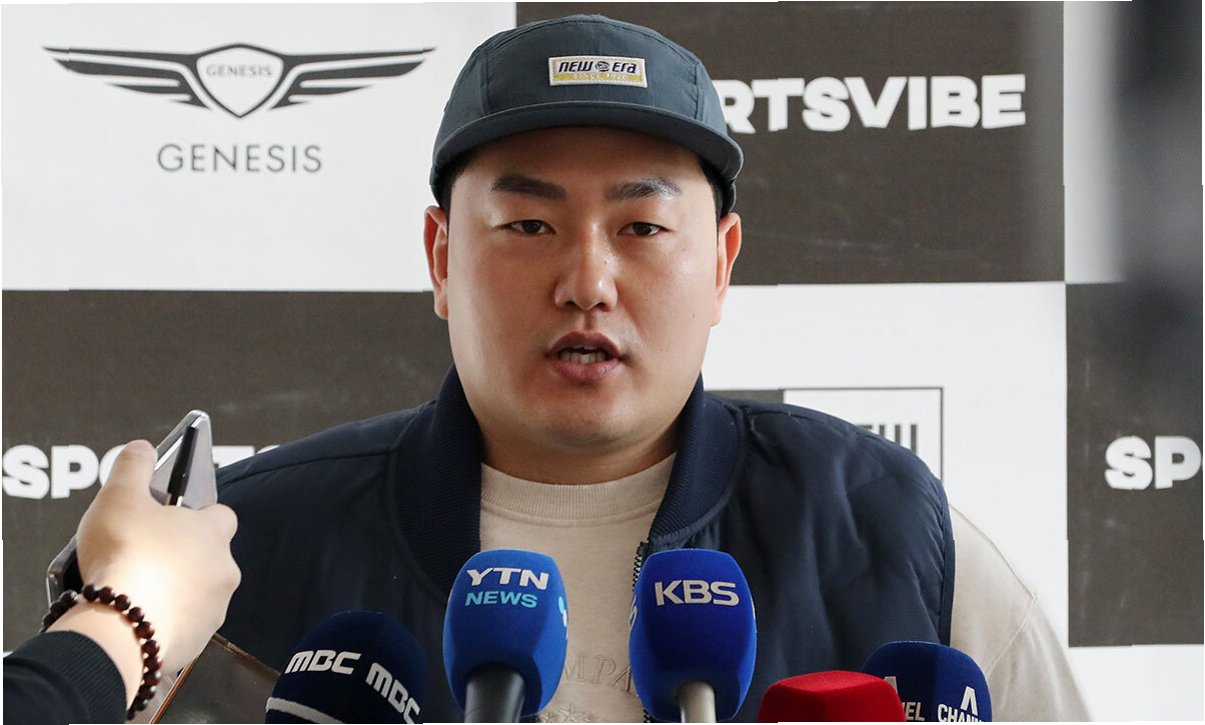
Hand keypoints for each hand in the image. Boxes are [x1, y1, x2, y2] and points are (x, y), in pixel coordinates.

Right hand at [65, 440, 239, 673]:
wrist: (121, 626)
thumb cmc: (124, 555)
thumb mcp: (120, 496)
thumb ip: (133, 466)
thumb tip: (143, 448)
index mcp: (214, 532)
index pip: (220, 515)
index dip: (196, 516)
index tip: (170, 520)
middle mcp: (225, 569)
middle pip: (209, 556)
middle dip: (183, 557)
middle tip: (145, 557)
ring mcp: (215, 608)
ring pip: (199, 593)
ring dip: (176, 590)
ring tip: (138, 589)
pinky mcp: (198, 640)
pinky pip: (184, 625)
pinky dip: (167, 621)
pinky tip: (140, 618)